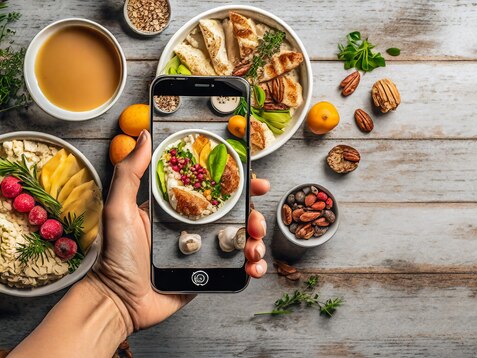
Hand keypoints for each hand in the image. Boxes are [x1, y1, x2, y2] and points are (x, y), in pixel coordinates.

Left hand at [91, 130, 269, 332]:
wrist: (119, 302)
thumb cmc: (115, 256)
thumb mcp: (119, 209)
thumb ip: (130, 173)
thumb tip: (144, 136)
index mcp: (179, 208)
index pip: (215, 189)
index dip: (239, 183)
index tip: (256, 180)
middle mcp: (196, 227)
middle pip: (237, 214)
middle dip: (255, 216)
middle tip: (256, 222)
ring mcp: (205, 251)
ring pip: (243, 240)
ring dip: (256, 242)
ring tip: (253, 250)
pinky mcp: (210, 274)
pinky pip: (239, 267)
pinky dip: (253, 266)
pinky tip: (253, 268)